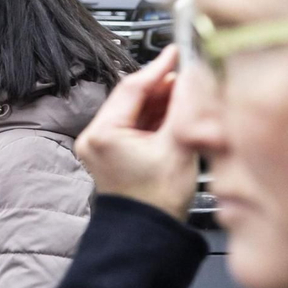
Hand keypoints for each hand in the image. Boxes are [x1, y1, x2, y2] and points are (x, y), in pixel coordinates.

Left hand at [74, 46, 198, 218]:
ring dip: (161, 102)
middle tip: (188, 74)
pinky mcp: (112, 154)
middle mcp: (94, 138)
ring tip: (187, 94)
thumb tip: (192, 76)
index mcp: (103, 134)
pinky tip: (176, 112)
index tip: (174, 52)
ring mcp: (101, 146)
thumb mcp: (179, 146)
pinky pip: (135, 126)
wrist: (148, 234)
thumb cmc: (157, 202)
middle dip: (162, 86)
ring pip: (135, 111)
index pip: (132, 87)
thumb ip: (185, 108)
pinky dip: (155, 118)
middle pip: (132, 98)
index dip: (157, 67)